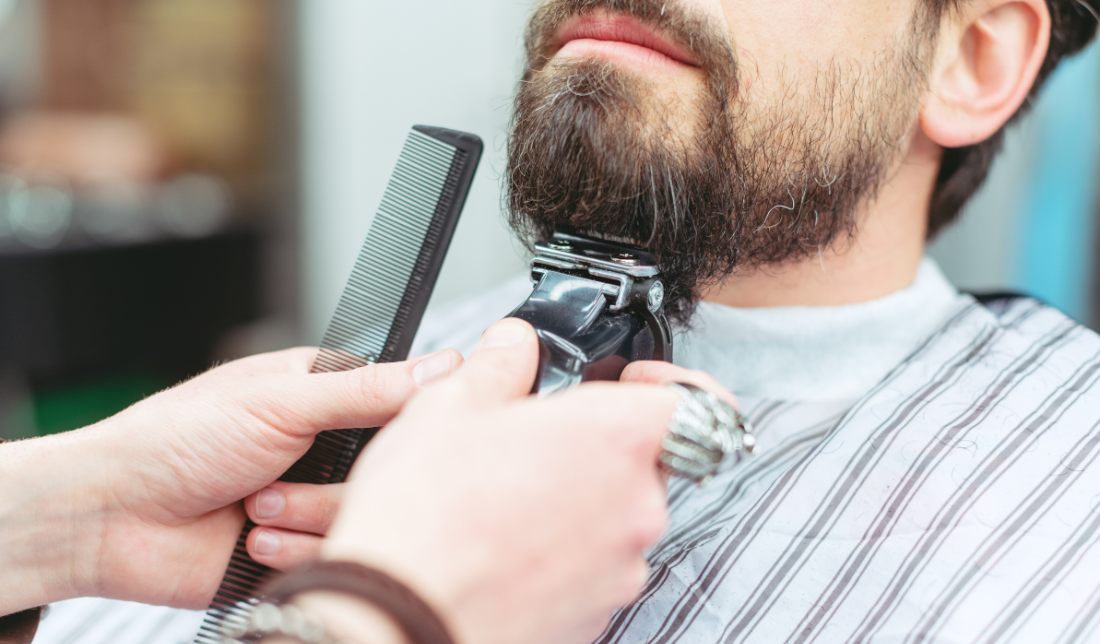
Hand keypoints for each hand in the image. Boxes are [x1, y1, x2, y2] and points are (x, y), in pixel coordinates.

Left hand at [0, 346, 461, 614]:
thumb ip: (369, 388)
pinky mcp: (300, 548)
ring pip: (367, 515)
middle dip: (336, 479)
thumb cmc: (179, 439)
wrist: (115, 516)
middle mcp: (325, 448)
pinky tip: (252, 535)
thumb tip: (446, 365)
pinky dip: (294, 548)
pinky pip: (335, 553)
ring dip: (306, 513)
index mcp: (325, 394)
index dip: (407, 422)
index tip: (408, 434)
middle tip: (286, 470)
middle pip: (392, 468)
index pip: (402, 404)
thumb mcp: (282, 399)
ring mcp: (312, 500)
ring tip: (257, 504)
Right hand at [243, 360, 742, 573]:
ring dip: (580, 500)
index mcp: (615, 440)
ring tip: (508, 499)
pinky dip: (566, 551)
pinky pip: (596, 566)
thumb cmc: (424, 519)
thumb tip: (513, 345)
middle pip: (647, 458)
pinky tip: (508, 545)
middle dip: (599, 445)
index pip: (695, 399)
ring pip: (619, 515)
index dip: (666, 381)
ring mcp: (621, 568)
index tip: (630, 382)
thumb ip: (500, 363)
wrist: (397, 619)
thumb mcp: (450, 407)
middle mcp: (635, 507)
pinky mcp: (597, 613)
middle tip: (537, 442)